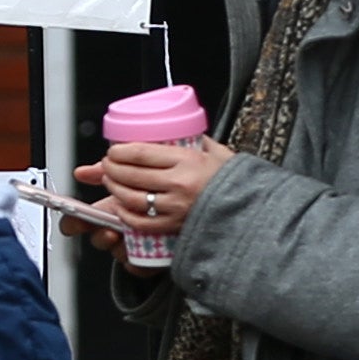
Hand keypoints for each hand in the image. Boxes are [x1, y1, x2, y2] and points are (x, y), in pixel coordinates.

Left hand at [76, 139, 227, 242]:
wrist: (251, 210)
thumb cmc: (233, 180)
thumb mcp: (216, 151)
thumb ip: (192, 141)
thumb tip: (170, 132)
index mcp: (188, 160)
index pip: (141, 153)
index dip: (119, 152)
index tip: (113, 151)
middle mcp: (179, 184)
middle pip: (131, 174)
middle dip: (111, 169)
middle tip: (107, 165)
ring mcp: (175, 208)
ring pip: (131, 198)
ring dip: (114, 188)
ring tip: (111, 181)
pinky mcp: (174, 227)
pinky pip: (140, 222)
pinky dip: (125, 214)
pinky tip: (121, 206)